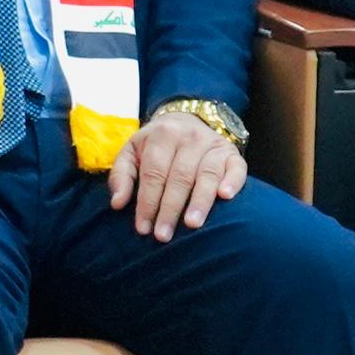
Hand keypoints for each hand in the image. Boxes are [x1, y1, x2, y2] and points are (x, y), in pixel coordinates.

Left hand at [105, 108, 246, 240]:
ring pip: (207, 174)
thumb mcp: (132, 152)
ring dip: (200, 201)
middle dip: (170, 208)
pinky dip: (232, 182)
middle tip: (163, 235)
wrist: (186, 120)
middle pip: (179, 177)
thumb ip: (122, 176)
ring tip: (192, 224)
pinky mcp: (231, 152)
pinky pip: (236, 168)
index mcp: (162, 135)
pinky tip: (225, 197)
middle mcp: (189, 137)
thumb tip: (118, 204)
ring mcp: (213, 144)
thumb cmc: (155, 145)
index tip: (143, 228)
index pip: (154, 173)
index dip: (147, 202)